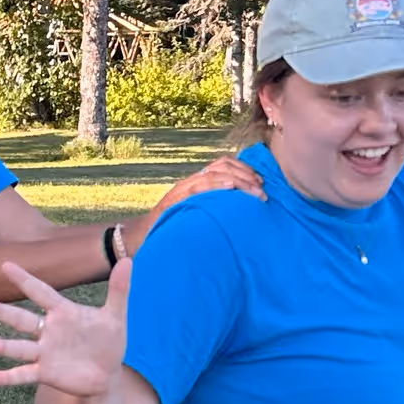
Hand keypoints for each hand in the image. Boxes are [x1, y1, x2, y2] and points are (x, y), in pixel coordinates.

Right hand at [0, 258, 131, 394]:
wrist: (107, 374)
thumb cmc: (108, 341)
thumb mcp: (115, 316)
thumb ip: (118, 289)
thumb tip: (128, 260)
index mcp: (63, 313)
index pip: (41, 292)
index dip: (25, 279)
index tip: (5, 264)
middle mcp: (48, 331)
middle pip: (20, 319)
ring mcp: (44, 353)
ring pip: (17, 347)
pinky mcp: (45, 373)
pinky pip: (22, 374)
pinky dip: (6, 377)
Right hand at [123, 152, 264, 255]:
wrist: (141, 238)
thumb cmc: (172, 230)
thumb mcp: (196, 215)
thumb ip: (213, 208)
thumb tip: (240, 212)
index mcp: (198, 183)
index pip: (224, 165)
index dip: (244, 169)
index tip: (261, 183)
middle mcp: (191, 181)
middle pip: (222, 165)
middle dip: (245, 175)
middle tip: (262, 190)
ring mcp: (183, 189)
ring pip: (214, 173)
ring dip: (238, 181)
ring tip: (253, 191)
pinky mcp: (176, 199)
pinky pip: (198, 186)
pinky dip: (217, 185)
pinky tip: (231, 188)